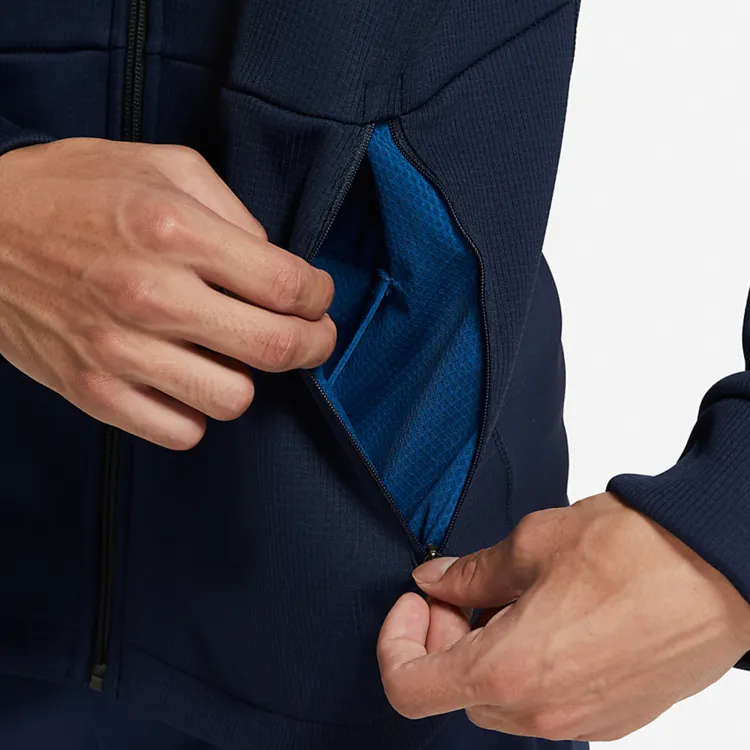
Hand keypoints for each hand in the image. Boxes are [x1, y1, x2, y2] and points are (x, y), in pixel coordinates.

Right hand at [0, 138, 334, 448]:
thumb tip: (274, 262)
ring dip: (245, 377)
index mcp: (173, 231)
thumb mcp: (160, 165)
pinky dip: (196, 411)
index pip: (287, 286)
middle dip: (312, 344)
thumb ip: (231, 211)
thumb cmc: (71, 191)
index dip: (318, 296)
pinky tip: (186, 379)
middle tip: (311, 335)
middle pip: (275, 348)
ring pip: (233, 398)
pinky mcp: (94, 392)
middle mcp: (150, 295)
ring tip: (228, 352)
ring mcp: (119, 351)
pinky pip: (182, 431)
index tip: (315, 296)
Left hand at [378, 493, 749, 740]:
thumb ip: (469, 572)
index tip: (418, 601)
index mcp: (509, 671)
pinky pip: (546, 703)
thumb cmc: (631, 552)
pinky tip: (551, 619)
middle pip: (454, 691)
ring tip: (514, 599)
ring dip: (486, 653)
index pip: (409, 687)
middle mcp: (541, 712)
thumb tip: (433, 581)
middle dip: (445, 639)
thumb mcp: (530, 545)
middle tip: (465, 589)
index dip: (397, 640)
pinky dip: (527, 667)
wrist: (720, 568)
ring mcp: (582, 722)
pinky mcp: (615, 717)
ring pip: (499, 701)